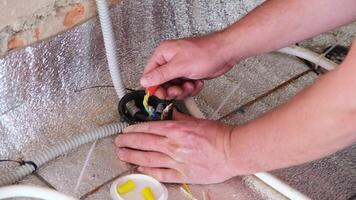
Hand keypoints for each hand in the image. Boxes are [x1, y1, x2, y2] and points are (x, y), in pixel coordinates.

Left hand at [115, 111, 236, 183]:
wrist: (232, 151)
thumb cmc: (218, 136)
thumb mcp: (196, 120)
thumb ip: (180, 118)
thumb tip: (169, 115)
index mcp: (176, 130)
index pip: (148, 128)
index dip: (134, 129)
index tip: (126, 130)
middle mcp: (173, 145)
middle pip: (144, 142)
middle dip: (128, 142)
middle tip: (118, 141)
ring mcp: (177, 161)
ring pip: (148, 158)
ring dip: (132, 156)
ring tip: (122, 154)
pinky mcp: (183, 174)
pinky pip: (161, 173)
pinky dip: (148, 172)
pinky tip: (139, 169)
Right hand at [141, 33, 237, 99]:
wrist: (225, 53)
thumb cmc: (206, 53)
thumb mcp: (179, 66)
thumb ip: (160, 75)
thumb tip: (144, 81)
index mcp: (163, 54)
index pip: (149, 74)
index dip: (154, 86)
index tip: (162, 93)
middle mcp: (170, 61)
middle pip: (162, 83)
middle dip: (172, 90)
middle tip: (179, 89)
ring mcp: (180, 68)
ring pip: (174, 87)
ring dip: (183, 90)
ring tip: (190, 84)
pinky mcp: (189, 74)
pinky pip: (184, 87)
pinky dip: (191, 88)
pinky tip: (197, 82)